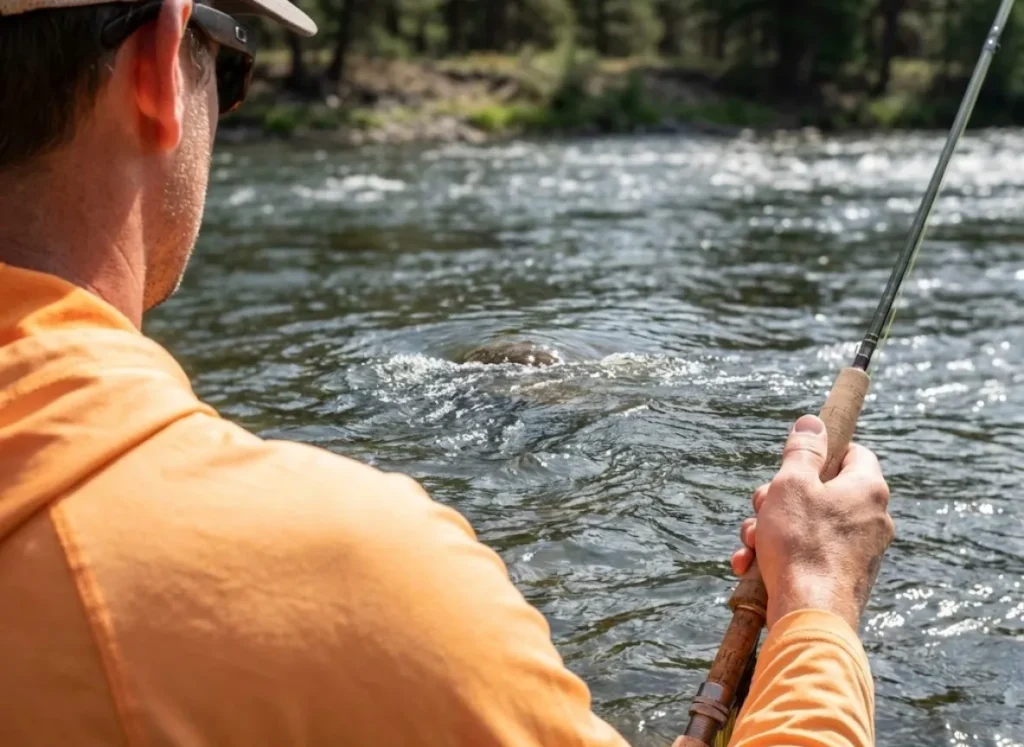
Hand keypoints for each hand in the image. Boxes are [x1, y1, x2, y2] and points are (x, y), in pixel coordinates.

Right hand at [730, 414, 894, 630]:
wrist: (809, 615)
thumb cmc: (801, 544)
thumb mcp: (792, 484)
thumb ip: (802, 450)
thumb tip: (813, 422)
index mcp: (868, 489)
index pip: (853, 451)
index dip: (820, 450)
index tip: (793, 460)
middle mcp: (872, 519)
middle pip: (822, 491)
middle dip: (779, 498)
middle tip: (761, 506)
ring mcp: (860, 552)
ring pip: (807, 525)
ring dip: (770, 530)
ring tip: (749, 544)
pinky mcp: (843, 578)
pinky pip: (807, 555)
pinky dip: (780, 557)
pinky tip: (751, 567)